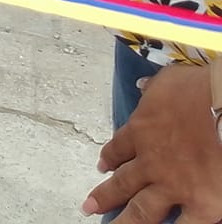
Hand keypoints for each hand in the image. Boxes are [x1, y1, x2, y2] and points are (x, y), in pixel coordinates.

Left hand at [84, 62, 221, 220]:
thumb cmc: (201, 90)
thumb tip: (143, 87)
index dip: (109, 159)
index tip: (101, 168)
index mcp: (141, 130)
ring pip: (142, 210)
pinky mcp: (200, 204)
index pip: (118, 148)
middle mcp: (150, 162)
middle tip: (89, 207)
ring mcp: (173, 186)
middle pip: (122, 183)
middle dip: (104, 196)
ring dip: (125, 221)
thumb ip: (153, 89)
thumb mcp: (169, 81)